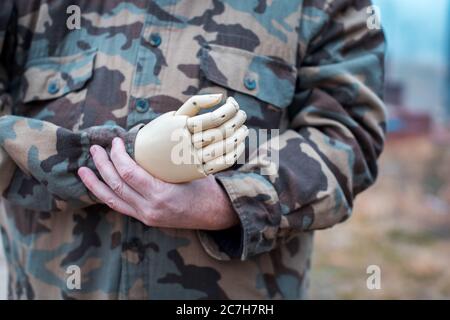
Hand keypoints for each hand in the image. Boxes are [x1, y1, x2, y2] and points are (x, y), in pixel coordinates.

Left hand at [78, 137, 238, 229]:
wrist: (215, 214)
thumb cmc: (205, 188)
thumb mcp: (189, 169)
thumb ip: (168, 157)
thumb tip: (151, 132)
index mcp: (161, 195)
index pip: (129, 173)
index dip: (117, 155)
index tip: (116, 141)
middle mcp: (149, 209)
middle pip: (116, 185)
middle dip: (102, 165)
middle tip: (95, 148)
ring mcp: (146, 216)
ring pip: (112, 199)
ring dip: (95, 183)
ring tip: (83, 169)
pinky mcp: (145, 219)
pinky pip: (120, 206)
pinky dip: (107, 194)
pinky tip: (98, 185)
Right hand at [134, 94, 247, 182]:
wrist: (142, 161)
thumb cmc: (160, 133)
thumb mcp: (173, 115)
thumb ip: (196, 103)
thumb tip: (221, 96)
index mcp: (181, 127)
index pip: (214, 117)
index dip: (229, 110)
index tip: (234, 103)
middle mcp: (187, 144)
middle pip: (221, 132)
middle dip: (237, 121)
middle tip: (243, 114)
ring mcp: (192, 159)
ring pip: (224, 147)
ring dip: (239, 136)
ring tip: (244, 128)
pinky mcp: (196, 172)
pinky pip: (221, 163)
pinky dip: (234, 153)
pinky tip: (239, 144)